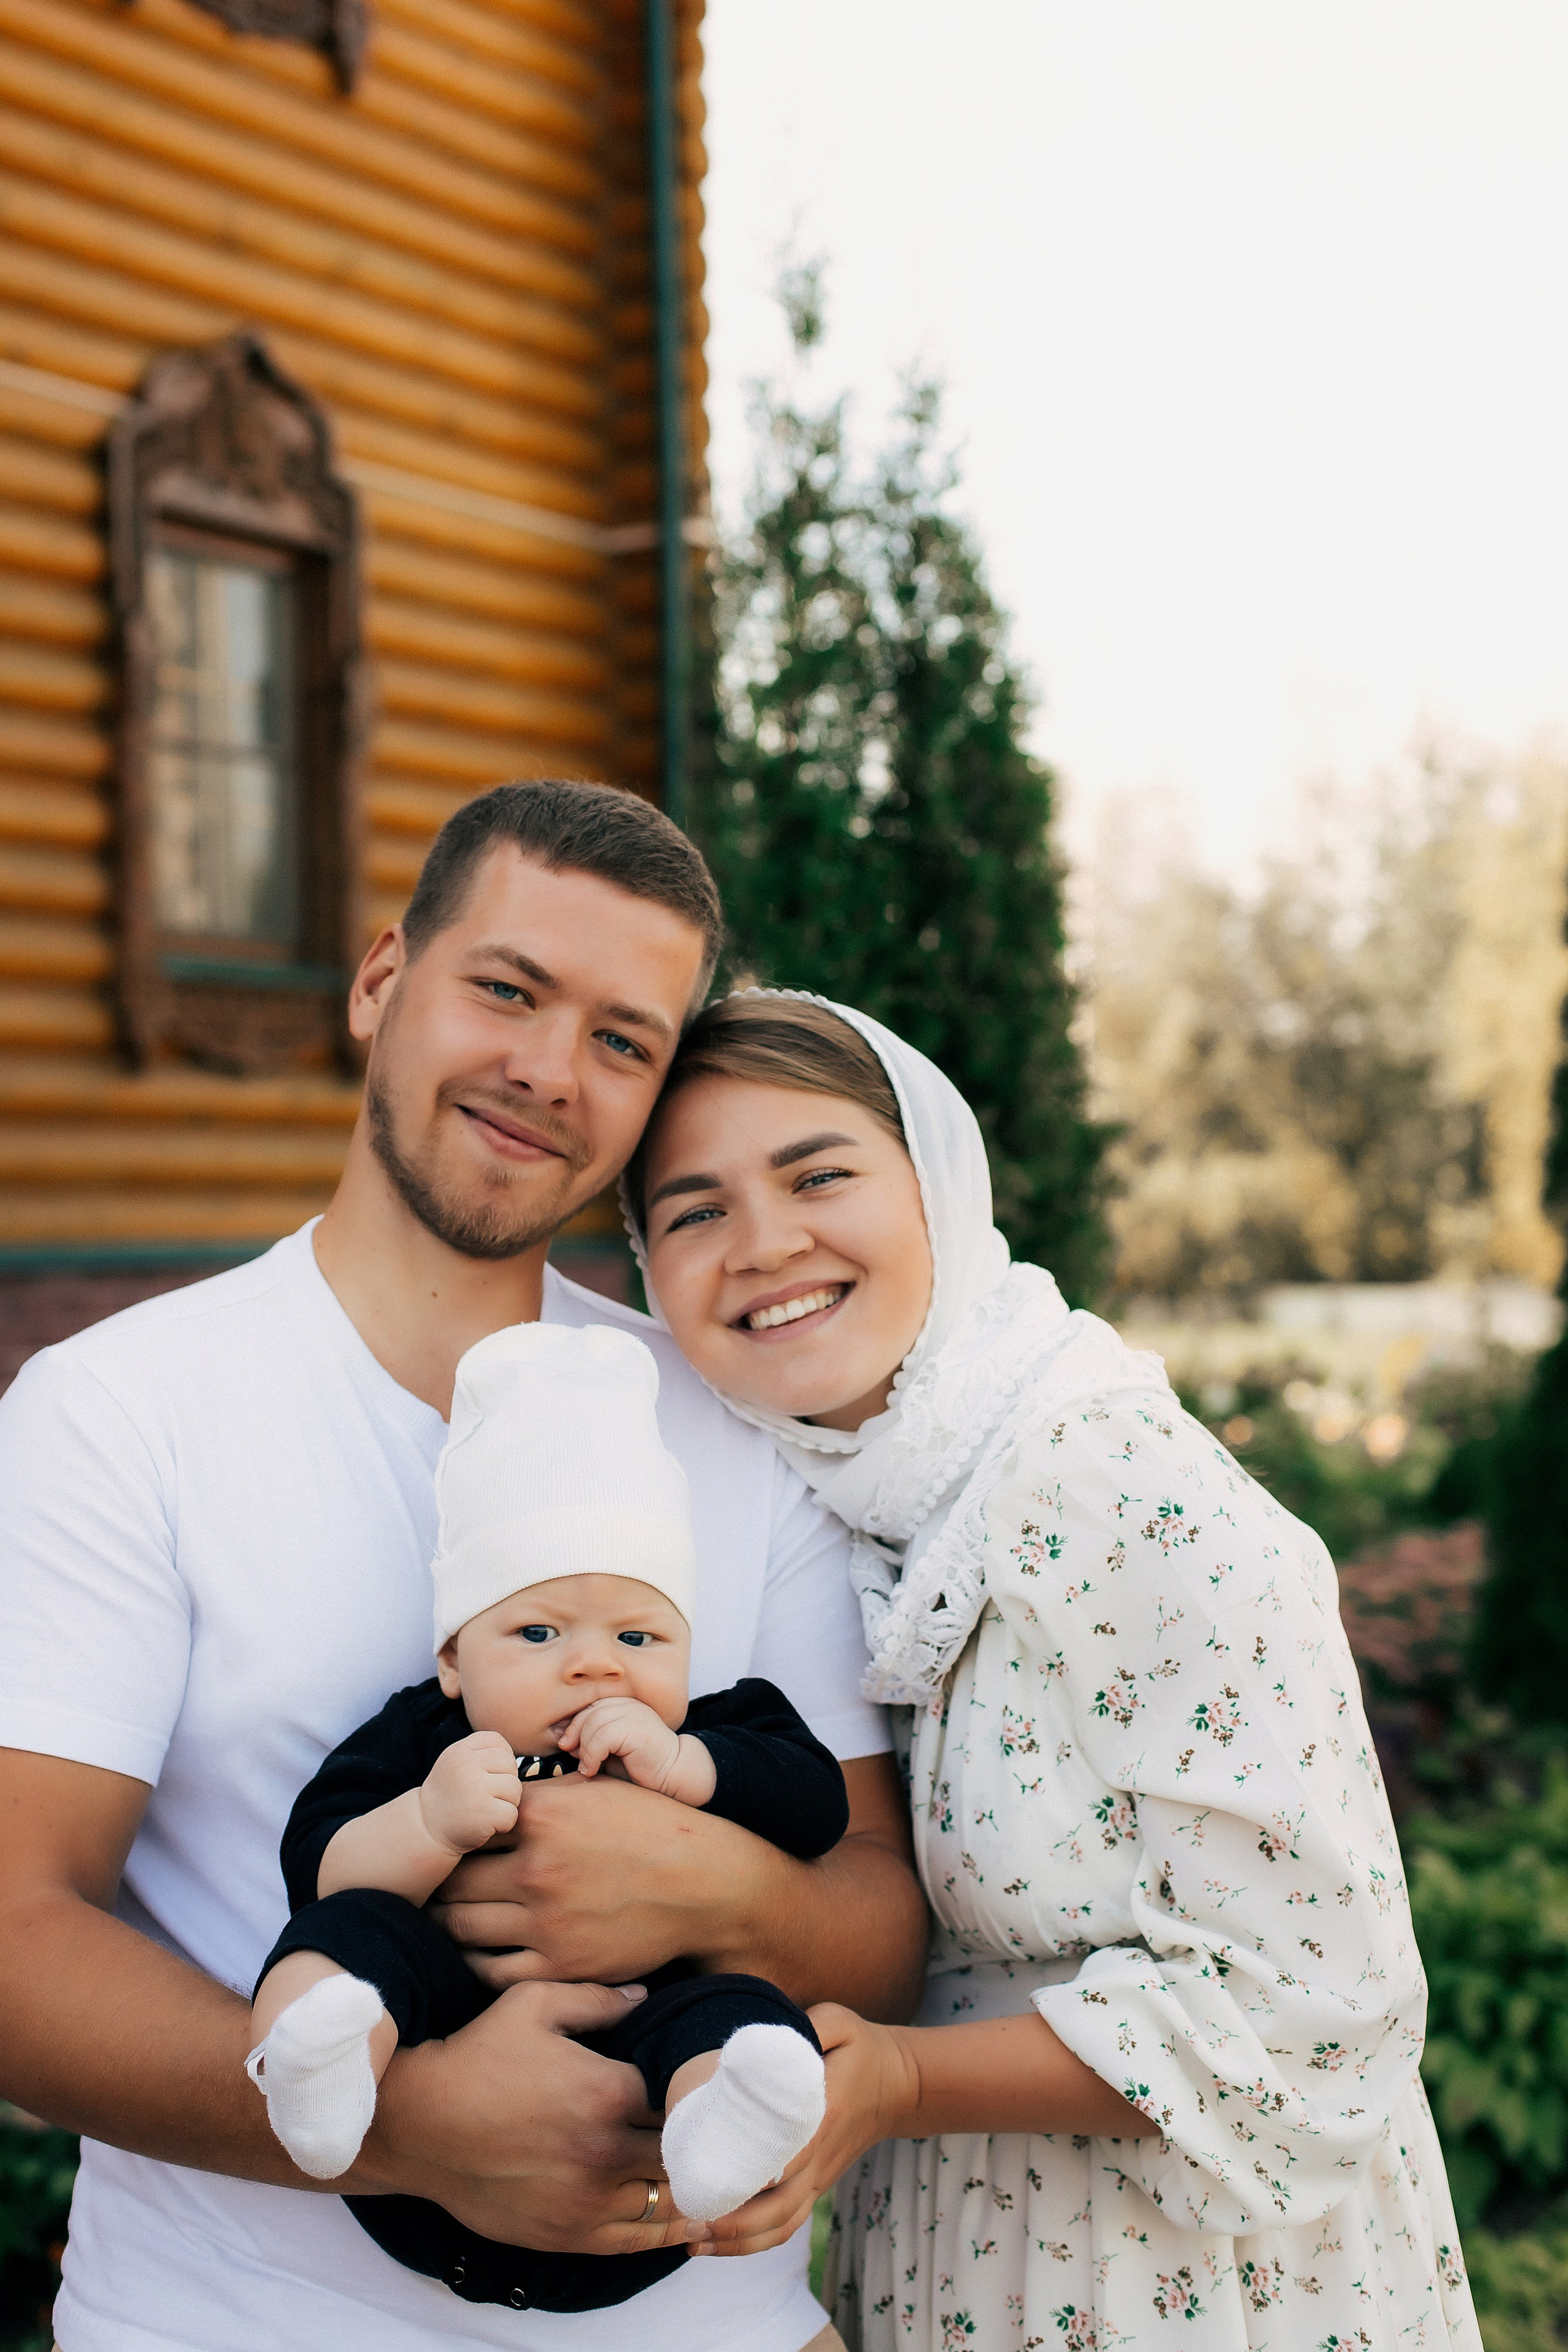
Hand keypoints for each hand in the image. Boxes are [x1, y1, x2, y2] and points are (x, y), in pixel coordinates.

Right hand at [362, 1979, 708, 2255]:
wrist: (419, 2125)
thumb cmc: (477, 2056)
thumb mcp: (532, 2004)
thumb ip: (597, 1998)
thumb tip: (645, 1997)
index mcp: (608, 2090)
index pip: (681, 2094)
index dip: (694, 2087)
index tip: (704, 2083)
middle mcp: (605, 2151)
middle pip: (686, 2151)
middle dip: (701, 2138)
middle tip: (715, 2128)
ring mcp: (588, 2199)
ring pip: (669, 2200)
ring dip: (690, 2184)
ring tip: (708, 2170)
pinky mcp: (568, 2234)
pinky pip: (637, 2239)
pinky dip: (665, 2229)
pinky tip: (684, 2215)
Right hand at [418, 1731, 520, 1856]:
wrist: (427, 1830)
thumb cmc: (450, 1796)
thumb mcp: (457, 1763)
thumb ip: (481, 1753)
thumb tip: (516, 1756)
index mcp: (460, 1750)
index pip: (498, 1742)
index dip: (500, 1760)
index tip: (487, 1776)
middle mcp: (466, 1765)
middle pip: (510, 1765)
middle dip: (505, 1782)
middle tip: (488, 1797)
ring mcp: (475, 1788)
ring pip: (515, 1789)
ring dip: (507, 1803)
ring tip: (487, 1810)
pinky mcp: (483, 1813)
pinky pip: (512, 1813)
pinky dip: (504, 1823)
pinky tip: (487, 1825)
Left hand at [430, 1772, 771, 1989]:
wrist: (704, 1885)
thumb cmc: (652, 1829)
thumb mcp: (597, 1790)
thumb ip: (542, 1792)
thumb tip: (493, 1791)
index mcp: (543, 1816)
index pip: (467, 1827)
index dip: (451, 1837)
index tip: (442, 1846)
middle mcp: (537, 1867)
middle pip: (454, 1881)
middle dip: (437, 1884)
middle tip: (426, 1889)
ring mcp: (547, 1920)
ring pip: (463, 1927)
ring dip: (446, 1923)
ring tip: (440, 1920)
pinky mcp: (561, 1964)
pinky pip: (492, 1971)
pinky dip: (473, 1962)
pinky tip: (474, 1952)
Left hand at [558, 1699, 716, 1805]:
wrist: (673, 1774)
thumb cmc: (641, 1766)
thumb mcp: (610, 1752)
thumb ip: (591, 1743)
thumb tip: (562, 1741)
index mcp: (623, 1705)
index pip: (590, 1707)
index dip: (573, 1725)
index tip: (564, 1744)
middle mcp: (628, 1705)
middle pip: (589, 1713)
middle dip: (574, 1734)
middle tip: (571, 1756)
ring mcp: (633, 1714)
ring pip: (593, 1724)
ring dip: (583, 1748)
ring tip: (586, 1766)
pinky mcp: (635, 1728)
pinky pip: (602, 1738)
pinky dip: (591, 1756)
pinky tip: (592, 1770)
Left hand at [697, 2004, 917, 2259]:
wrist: (900, 2087)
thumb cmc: (862, 2050)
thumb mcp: (840, 2023)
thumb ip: (809, 2026)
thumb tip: (762, 2039)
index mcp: (825, 2114)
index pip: (790, 2154)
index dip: (755, 2173)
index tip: (716, 2180)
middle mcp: (821, 2156)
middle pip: (779, 2204)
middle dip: (733, 2219)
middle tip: (688, 2217)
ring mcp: (819, 2177)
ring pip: (781, 2224)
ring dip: (737, 2240)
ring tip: (692, 2240)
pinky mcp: (817, 2186)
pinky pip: (788, 2225)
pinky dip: (755, 2242)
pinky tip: (718, 2244)